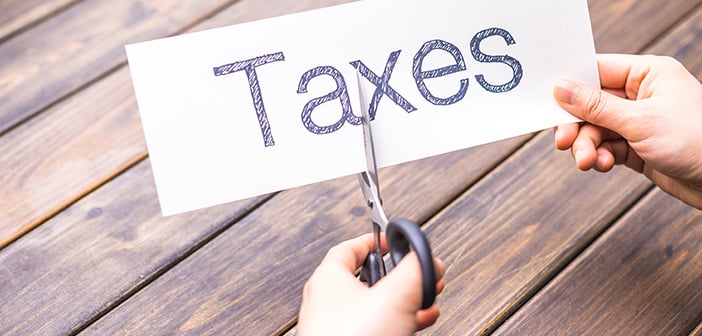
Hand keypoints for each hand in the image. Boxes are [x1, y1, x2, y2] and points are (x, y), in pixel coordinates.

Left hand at [298, 234, 445, 335]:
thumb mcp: (394, 297)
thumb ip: (414, 271)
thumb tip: (428, 257)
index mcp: (328, 279)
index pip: (349, 248)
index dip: (373, 241)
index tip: (392, 239)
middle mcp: (328, 302)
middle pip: (367, 278)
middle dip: (399, 276)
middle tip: (420, 275)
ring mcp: (336, 327)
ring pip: (374, 306)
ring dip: (404, 301)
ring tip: (429, 301)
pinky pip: (375, 327)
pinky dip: (398, 321)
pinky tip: (419, 323)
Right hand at [553, 54, 701, 209]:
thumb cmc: (696, 140)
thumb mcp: (639, 121)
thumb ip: (595, 106)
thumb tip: (561, 88)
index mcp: (647, 74)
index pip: (597, 71)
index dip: (571, 86)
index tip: (549, 102)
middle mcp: (642, 95)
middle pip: (591, 105)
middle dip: (578, 126)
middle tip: (564, 143)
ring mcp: (640, 122)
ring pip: (596, 130)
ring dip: (587, 146)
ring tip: (587, 161)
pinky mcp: (638, 147)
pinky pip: (607, 147)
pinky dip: (600, 157)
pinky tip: (602, 165)